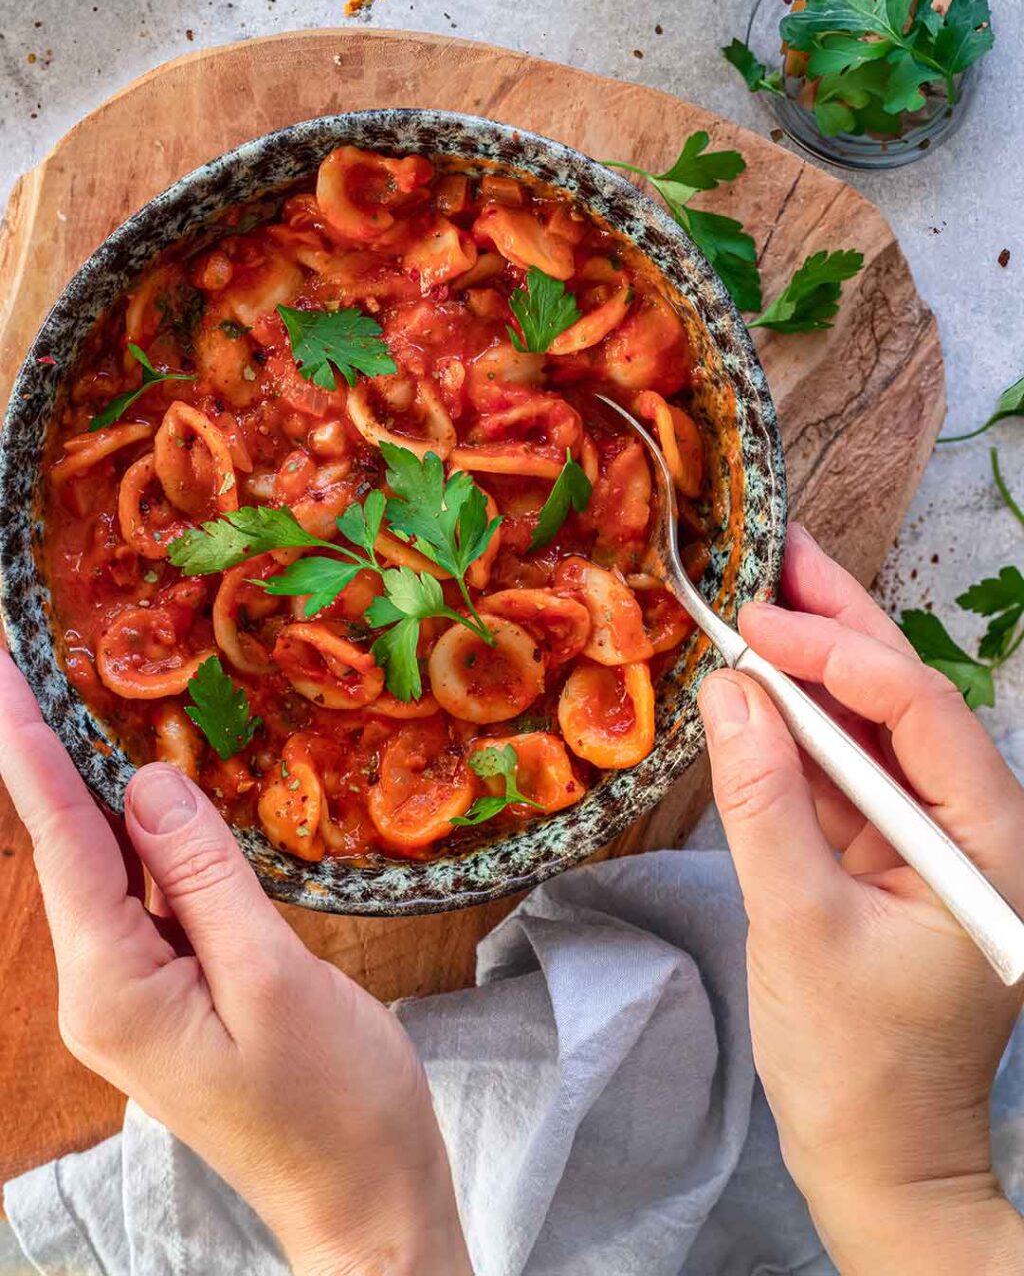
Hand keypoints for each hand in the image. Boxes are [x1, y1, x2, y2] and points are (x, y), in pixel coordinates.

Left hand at [0, 651, 470, 1275]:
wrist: (368, 1193)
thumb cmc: (334, 1100)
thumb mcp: (273, 978)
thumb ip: (205, 877)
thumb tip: (149, 783)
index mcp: (115, 990)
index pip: (63, 844)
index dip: (30, 749)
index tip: (1, 671)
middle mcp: (106, 990)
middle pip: (77, 851)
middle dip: (60, 755)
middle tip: (49, 663)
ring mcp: (140, 995)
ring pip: (118, 871)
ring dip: (110, 791)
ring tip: (102, 704)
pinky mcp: (179, 993)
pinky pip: (158, 898)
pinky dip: (160, 839)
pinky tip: (169, 794)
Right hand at [698, 524, 1023, 1275]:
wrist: (877, 1157)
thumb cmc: (853, 1060)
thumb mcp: (798, 924)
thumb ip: (762, 803)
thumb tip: (726, 691)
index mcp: (990, 843)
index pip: (924, 716)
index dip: (842, 655)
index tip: (758, 624)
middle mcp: (973, 824)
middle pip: (907, 700)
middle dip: (840, 625)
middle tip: (778, 550)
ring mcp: (930, 837)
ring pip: (872, 729)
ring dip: (813, 666)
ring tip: (762, 591)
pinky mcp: (887, 853)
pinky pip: (843, 773)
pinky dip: (797, 729)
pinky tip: (757, 684)